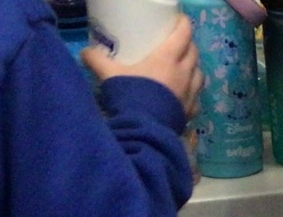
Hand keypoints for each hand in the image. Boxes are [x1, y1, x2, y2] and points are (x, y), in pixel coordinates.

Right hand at [82, 14, 203, 119]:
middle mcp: (183, 73)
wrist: (144, 130)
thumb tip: (84, 52)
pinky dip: (192, 92)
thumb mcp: (110, 75)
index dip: (183, 23)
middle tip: (178, 43)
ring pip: (198, 74)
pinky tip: (184, 94)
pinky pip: (196, 98)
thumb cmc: (129, 97)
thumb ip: (96, 60)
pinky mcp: (190, 111)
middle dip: (188, 44)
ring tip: (183, 67)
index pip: (183, 33)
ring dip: (193, 67)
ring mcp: (189, 93)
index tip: (178, 20)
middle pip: (193, 52)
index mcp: (167, 58)